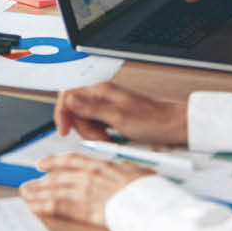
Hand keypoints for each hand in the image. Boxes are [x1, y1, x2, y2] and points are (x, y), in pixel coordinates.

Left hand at [21, 154, 151, 227]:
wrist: (148, 204)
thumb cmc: (146, 190)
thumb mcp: (135, 171)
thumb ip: (122, 170)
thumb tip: (122, 170)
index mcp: (100, 165)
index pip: (71, 160)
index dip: (54, 161)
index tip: (43, 163)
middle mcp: (88, 176)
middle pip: (58, 176)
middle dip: (41, 180)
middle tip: (29, 183)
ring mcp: (84, 192)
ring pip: (53, 190)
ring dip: (36, 192)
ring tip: (25, 194)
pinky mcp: (83, 210)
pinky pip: (57, 207)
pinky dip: (42, 206)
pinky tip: (33, 207)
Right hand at [53, 82, 187, 144]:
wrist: (169, 126)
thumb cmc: (151, 120)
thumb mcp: (118, 117)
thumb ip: (91, 109)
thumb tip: (70, 101)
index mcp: (100, 91)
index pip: (67, 96)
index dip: (62, 114)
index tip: (64, 131)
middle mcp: (100, 95)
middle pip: (74, 111)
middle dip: (81, 128)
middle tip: (97, 138)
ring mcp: (105, 106)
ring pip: (83, 120)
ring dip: (90, 133)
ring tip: (106, 140)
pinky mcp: (110, 116)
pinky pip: (94, 125)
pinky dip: (98, 135)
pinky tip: (108, 139)